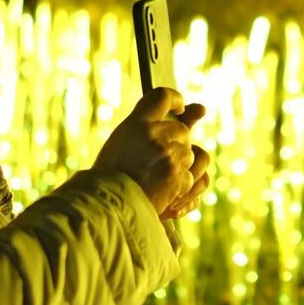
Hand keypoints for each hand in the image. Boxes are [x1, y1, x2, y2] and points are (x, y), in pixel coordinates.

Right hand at [92, 88, 207, 216]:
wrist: (110, 208)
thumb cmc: (111, 177)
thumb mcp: (120, 143)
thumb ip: (146, 127)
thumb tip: (192, 112)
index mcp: (137, 123)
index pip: (163, 96)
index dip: (174, 100)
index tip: (178, 107)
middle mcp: (156, 134)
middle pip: (182, 130)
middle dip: (175, 144)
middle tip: (156, 160)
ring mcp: (171, 156)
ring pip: (191, 153)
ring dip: (180, 164)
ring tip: (158, 178)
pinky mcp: (181, 176)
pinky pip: (193, 175)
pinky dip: (183, 184)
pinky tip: (166, 190)